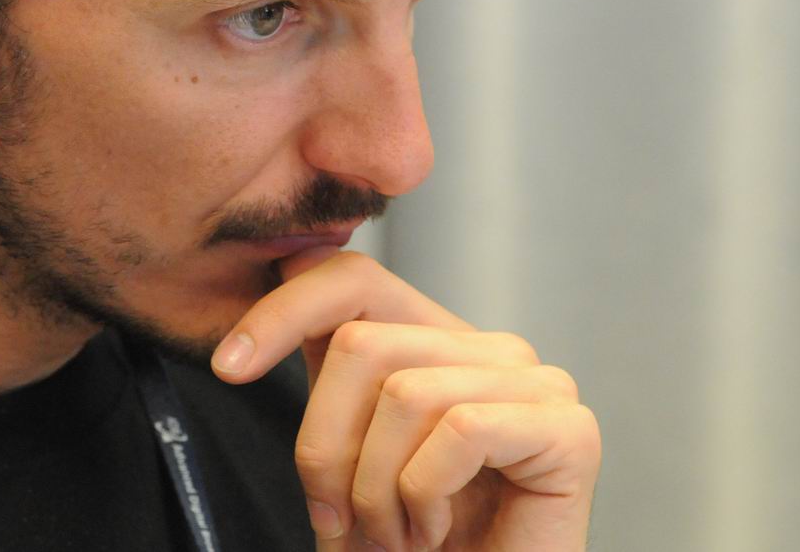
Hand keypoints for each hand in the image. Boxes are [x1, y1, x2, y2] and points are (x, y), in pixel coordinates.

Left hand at [210, 249, 599, 550]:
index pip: (350, 276)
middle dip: (326, 447)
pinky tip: (437, 530)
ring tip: (396, 536)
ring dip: (378, 491)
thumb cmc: (412, 551)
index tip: (230, 365)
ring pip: (405, 392)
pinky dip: (428, 494)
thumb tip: (249, 330)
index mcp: (433, 344)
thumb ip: (325, 389)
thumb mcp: (347, 457)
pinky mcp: (569, 431)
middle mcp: (489, 349)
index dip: (281, 311)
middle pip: (361, 342)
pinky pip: (463, 429)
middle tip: (342, 521)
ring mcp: (537, 384)